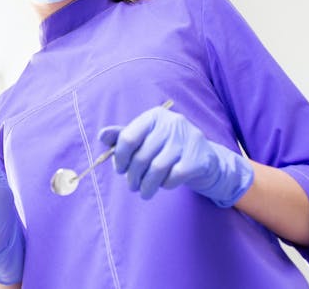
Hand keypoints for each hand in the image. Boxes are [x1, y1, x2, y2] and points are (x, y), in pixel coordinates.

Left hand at [98, 106, 253, 207]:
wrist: (206, 160)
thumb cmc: (168, 148)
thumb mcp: (146, 138)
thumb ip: (123, 136)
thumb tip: (102, 135)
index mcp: (155, 116)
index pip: (128, 137)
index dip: (119, 158)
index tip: (119, 169)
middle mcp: (172, 123)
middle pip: (141, 156)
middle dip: (133, 176)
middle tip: (132, 186)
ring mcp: (187, 140)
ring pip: (157, 169)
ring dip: (146, 185)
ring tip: (143, 192)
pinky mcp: (198, 158)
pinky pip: (174, 177)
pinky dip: (165, 185)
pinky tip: (164, 185)